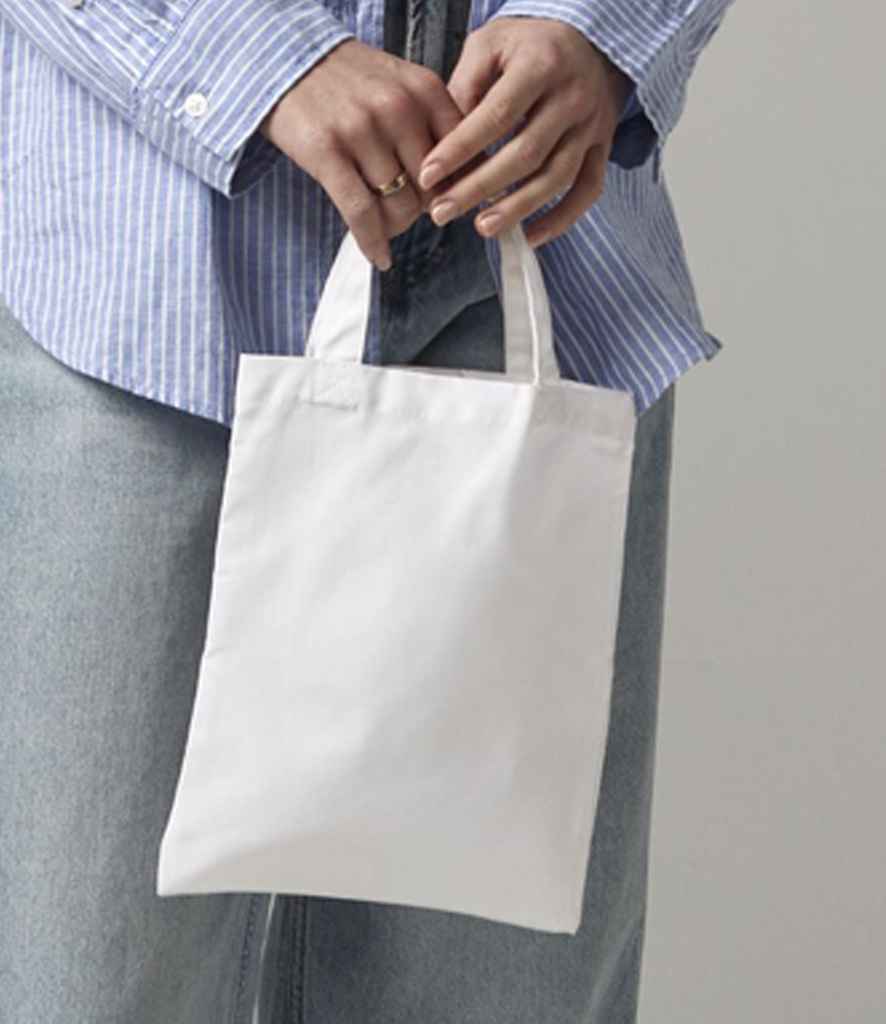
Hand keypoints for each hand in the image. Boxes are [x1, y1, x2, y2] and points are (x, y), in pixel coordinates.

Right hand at [258, 39, 466, 269]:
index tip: (447, 203)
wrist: (287, 60)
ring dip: (394, 227)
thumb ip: (435, 126)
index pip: (463, 159)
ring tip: (384, 224)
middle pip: (432, 190)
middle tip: (406, 212)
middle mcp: (398, 107)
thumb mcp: (403, 86)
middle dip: (422, 211)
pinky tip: (378, 257)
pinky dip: (372, 242)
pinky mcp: (327, 152)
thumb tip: (466, 184)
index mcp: (425, 91)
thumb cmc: (352, 83)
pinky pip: (361, 213)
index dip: (457, 190)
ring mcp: (361, 129)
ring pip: (400, 207)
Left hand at [416, 17, 633, 247]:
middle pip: (526, 154)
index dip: (461, 149)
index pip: (497, 115)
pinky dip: (561, 219)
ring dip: (517, 208)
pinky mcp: (602, 147)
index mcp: (541, 65)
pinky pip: (587, 190)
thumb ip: (465, 87)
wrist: (589, 39)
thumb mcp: (490, 44)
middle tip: (443, 212)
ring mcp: (591, 125)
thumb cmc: (528, 44)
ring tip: (481, 228)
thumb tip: (442, 142)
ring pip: (556, 177)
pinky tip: (530, 237)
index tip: (429, 176)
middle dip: (480, 188)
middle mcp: (572, 97)